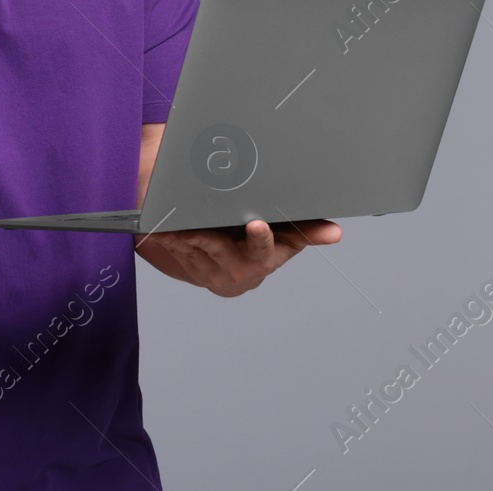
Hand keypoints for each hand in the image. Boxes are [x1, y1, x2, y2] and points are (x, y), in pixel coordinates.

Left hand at [142, 219, 340, 297]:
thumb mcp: (285, 239)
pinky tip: (157, 228)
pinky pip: (175, 250)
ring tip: (171, 223)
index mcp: (262, 259)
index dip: (260, 239)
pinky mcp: (188, 264)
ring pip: (193, 250)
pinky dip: (166, 239)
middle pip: (221, 249)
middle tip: (194, 225)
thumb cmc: (259, 246)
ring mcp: (210, 269)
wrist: (229, 269)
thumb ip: (306, 232)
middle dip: (208, 237)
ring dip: (181, 237)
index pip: (263, 249)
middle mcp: (236, 269)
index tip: (257, 225)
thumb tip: (335, 232)